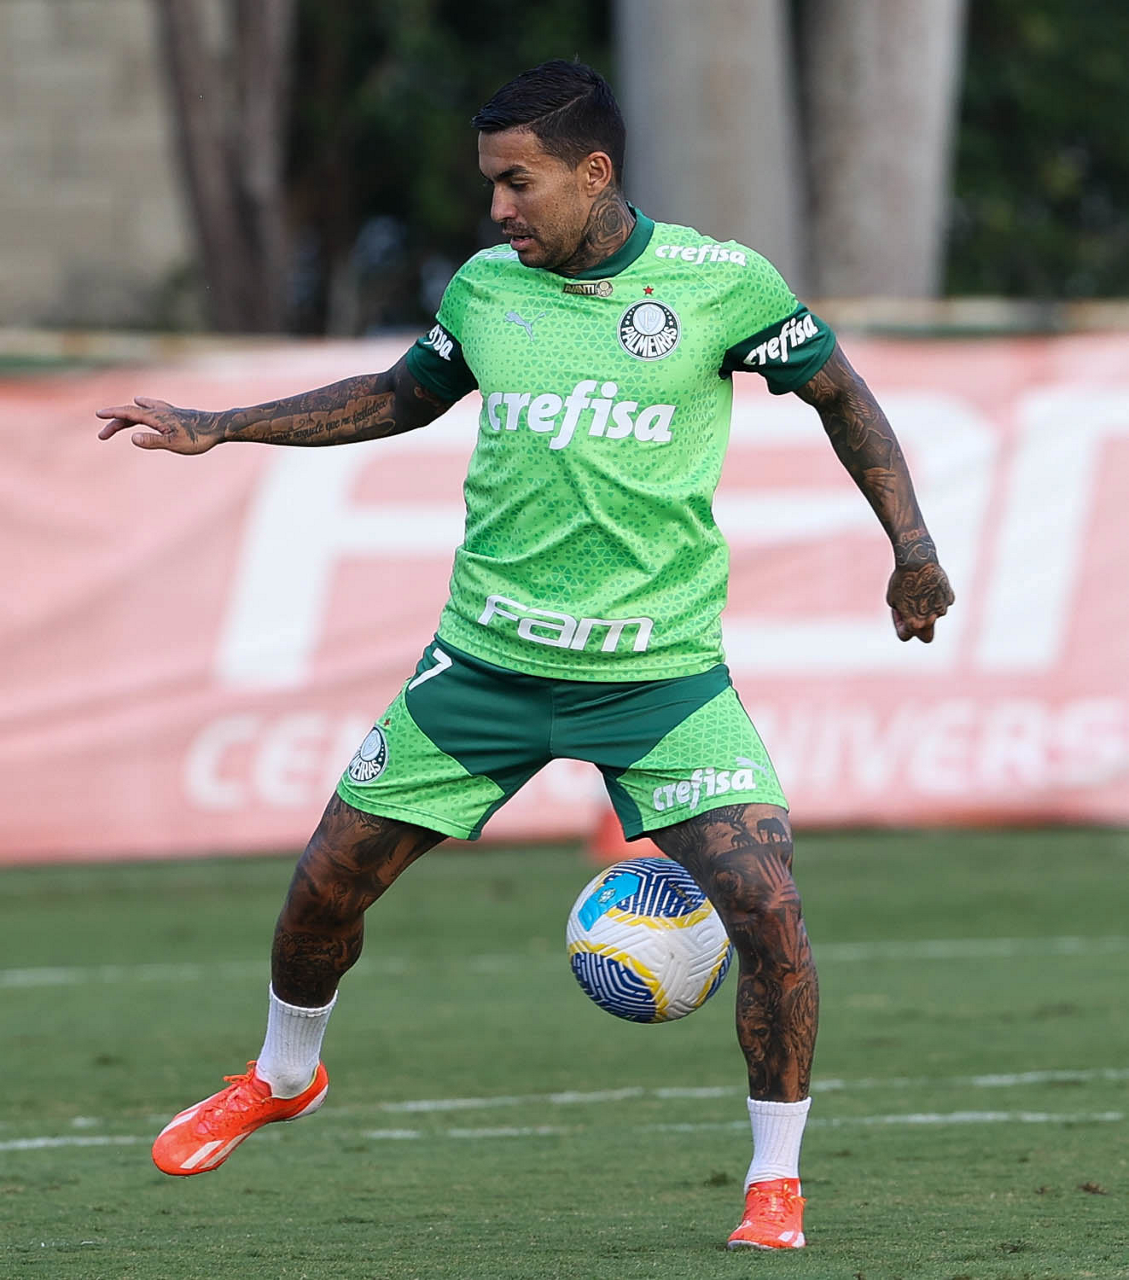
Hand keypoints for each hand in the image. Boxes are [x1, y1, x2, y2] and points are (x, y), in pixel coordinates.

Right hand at [96, 397, 223, 453]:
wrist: (218, 427)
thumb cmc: (198, 438)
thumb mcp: (174, 444)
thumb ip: (153, 441)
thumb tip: (132, 438)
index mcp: (156, 417)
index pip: (129, 414)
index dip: (113, 414)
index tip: (98, 414)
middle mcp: (159, 411)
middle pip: (131, 414)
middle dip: (115, 423)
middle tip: (102, 435)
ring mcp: (167, 411)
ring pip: (141, 410)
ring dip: (127, 416)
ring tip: (117, 418)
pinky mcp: (174, 413)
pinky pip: (153, 407)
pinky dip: (143, 406)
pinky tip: (143, 402)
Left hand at [886, 560, 953, 642]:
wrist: (918, 560)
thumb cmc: (901, 580)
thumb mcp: (893, 600)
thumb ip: (903, 614)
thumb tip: (913, 621)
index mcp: (914, 623)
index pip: (906, 635)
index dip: (899, 625)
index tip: (898, 614)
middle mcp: (931, 619)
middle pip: (927, 637)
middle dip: (920, 631)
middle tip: (914, 619)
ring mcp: (943, 609)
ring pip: (934, 615)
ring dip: (927, 608)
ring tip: (919, 590)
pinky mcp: (950, 598)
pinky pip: (942, 602)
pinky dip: (937, 597)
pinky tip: (929, 585)